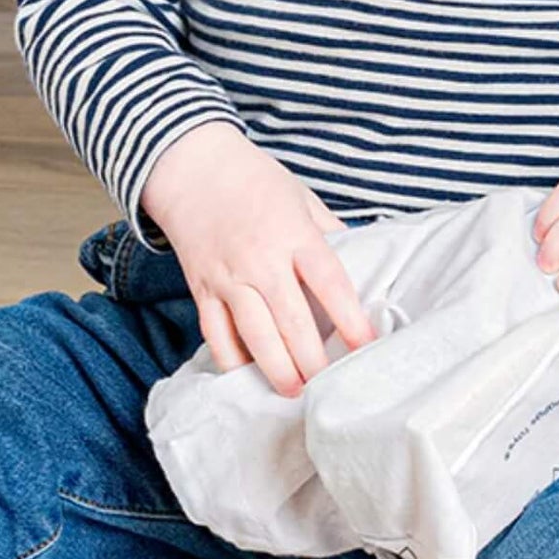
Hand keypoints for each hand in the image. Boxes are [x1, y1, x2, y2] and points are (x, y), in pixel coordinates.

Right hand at [140, 121, 376, 397]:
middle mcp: (260, 260)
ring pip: (254, 335)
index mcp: (293, 234)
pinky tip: (248, 377)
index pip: (330, 283)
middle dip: (313, 360)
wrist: (191, 166)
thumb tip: (363, 261)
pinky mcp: (203, 289)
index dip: (351, 319)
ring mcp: (228, 278)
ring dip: (276, 369)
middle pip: (292, 321)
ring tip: (294, 391)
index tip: (367, 346)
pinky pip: (216, 334)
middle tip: (330, 386)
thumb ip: (330, 232)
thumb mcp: (302, 197)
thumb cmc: (254, 180)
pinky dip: (232, 360)